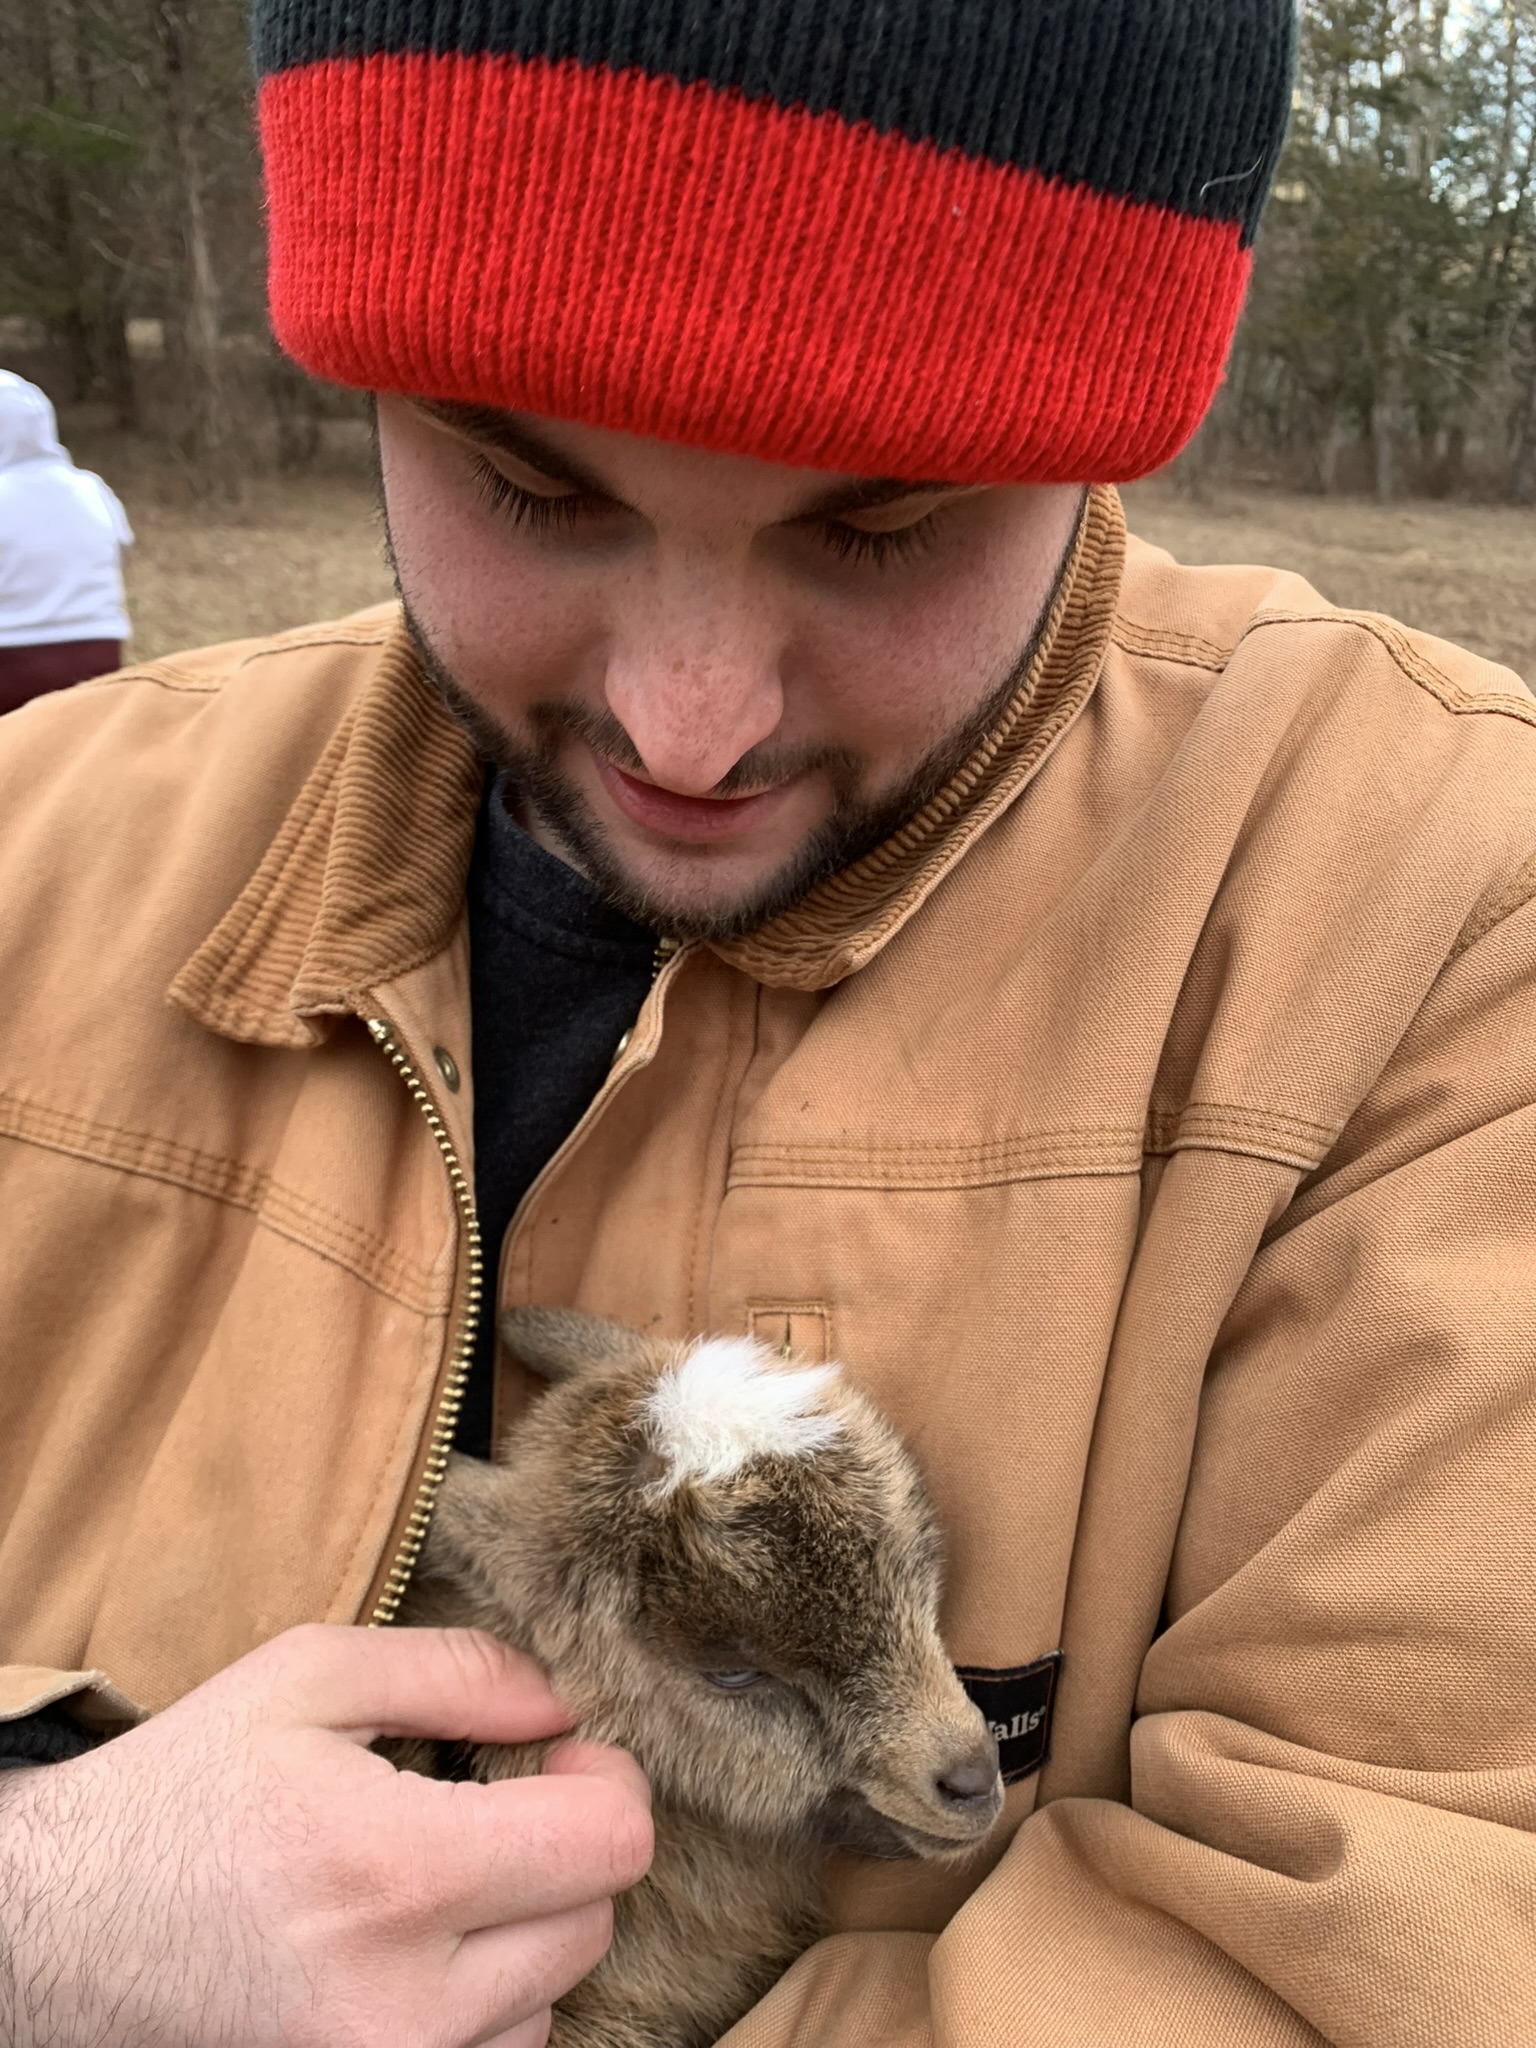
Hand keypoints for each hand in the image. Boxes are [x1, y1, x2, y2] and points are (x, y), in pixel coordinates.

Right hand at [0, 1624, 652, 2047]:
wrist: (49, 1934)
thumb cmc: (181, 1794)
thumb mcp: (303, 1679)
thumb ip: (453, 1671)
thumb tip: (560, 1704)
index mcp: (391, 1871)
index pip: (609, 1847)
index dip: (607, 1784)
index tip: (558, 1758)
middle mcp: (401, 2002)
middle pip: (592, 1923)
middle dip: (562, 1849)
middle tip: (495, 1806)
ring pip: (549, 2001)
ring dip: (523, 1935)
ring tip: (434, 1884)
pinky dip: (479, 2006)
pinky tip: (412, 1952)